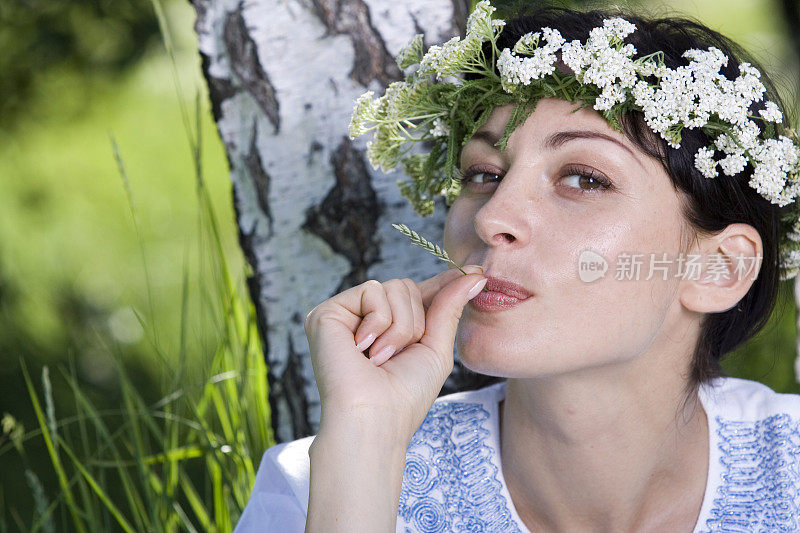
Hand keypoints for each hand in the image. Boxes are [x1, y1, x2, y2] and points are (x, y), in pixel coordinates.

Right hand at [304, 265, 486, 443]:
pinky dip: (378, 321)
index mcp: (387, 328)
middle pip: (407, 286)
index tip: (477, 271)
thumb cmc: (404, 397)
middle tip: (398, 356)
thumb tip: (476, 275)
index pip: (417, 294)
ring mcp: (344, 315)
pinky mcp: (327, 313)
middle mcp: (363, 319)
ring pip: (393, 287)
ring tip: (380, 358)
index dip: (444, 283)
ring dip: (399, 327)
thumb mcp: (436, 349)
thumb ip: (449, 307)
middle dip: (416, 321)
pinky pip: (371, 291)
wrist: (374, 420)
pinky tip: (363, 349)